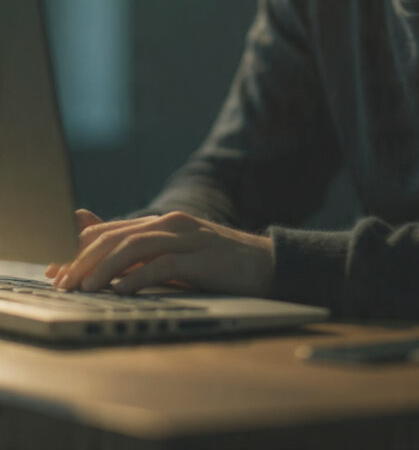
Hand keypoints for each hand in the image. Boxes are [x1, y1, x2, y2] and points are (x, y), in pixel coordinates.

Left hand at [46, 211, 273, 297]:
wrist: (265, 265)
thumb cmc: (216, 265)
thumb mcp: (173, 260)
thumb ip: (139, 255)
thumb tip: (99, 259)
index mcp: (160, 223)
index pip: (108, 231)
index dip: (77, 250)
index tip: (57, 273)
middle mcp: (170, 224)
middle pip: (116, 237)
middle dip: (84, 260)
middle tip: (63, 284)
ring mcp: (187, 237)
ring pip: (135, 247)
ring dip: (105, 268)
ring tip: (85, 288)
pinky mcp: (201, 257)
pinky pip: (163, 264)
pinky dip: (139, 277)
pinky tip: (122, 291)